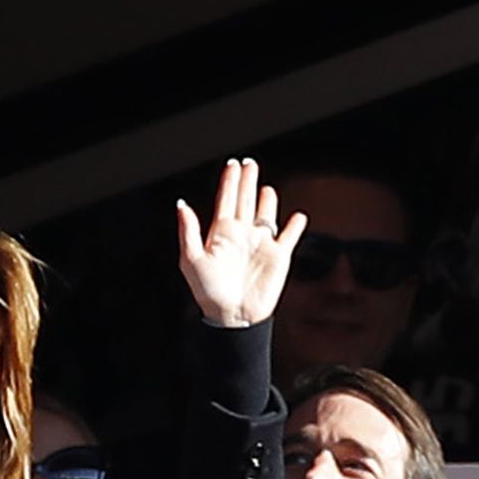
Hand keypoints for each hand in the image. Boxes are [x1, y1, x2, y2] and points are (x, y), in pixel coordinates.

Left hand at [176, 158, 306, 327]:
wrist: (232, 315)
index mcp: (220, 233)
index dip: (229, 182)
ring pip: (266, 215)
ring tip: (266, 188)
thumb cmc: (208, 291)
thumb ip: (188, 231)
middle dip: (247, 182)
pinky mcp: (279, 256)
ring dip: (267, 201)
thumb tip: (181, 205)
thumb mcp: (192, 260)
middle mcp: (241, 235)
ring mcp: (261, 244)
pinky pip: (289, 236)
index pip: (226, 200)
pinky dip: (295, 225)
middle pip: (245, 201)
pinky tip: (297, 216)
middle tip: (249, 163)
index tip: (232, 164)